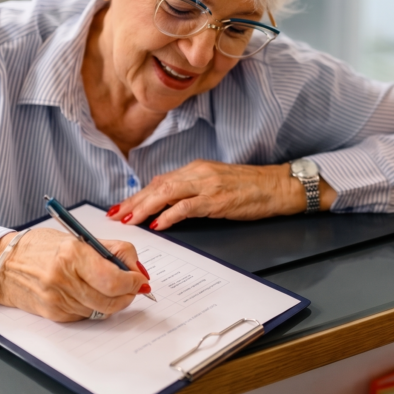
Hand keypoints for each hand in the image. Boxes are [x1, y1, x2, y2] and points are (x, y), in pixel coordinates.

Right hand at [0, 229, 149, 321]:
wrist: (2, 265)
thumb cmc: (41, 247)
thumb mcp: (78, 238)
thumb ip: (112, 251)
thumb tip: (138, 269)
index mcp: (72, 254)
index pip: (114, 278)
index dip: (133, 281)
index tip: (140, 278)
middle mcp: (63, 279)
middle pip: (111, 299)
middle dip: (129, 294)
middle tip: (134, 286)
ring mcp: (57, 300)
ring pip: (102, 310)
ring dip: (114, 301)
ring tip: (112, 287)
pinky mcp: (53, 315)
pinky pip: (86, 315)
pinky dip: (95, 307)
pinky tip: (89, 293)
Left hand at [109, 160, 335, 229]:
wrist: (278, 186)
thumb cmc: (251, 188)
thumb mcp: (217, 184)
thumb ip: (193, 191)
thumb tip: (169, 206)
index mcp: (197, 169)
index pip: (161, 181)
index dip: (139, 194)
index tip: (122, 207)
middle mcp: (199, 173)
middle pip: (158, 186)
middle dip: (134, 202)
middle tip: (116, 215)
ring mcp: (208, 185)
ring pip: (167, 193)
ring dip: (145, 207)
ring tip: (130, 220)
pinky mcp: (218, 199)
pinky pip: (188, 206)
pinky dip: (170, 215)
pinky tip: (159, 224)